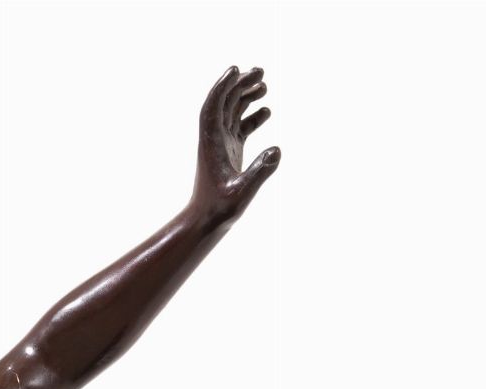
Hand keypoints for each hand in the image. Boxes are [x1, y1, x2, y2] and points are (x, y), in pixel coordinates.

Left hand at [192, 65, 279, 223]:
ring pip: (232, 110)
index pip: (214, 105)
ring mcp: (222, 143)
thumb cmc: (220, 209)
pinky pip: (240, 126)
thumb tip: (278, 151)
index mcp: (211, 141)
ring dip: (246, 95)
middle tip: (260, 71)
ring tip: (265, 85)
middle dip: (240, 84)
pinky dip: (251, 116)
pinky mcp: (230, 150)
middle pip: (225, 102)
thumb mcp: (242, 192)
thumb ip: (260, 172)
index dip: (223, 85)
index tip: (236, 70)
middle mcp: (214, 138)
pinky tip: (267, 111)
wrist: (208, 221)